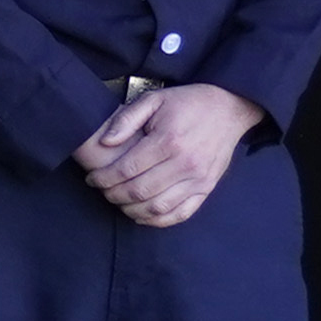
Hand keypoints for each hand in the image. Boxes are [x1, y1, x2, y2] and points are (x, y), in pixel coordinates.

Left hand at [72, 82, 259, 228]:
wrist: (228, 108)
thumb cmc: (187, 103)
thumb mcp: (153, 100)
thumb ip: (126, 119)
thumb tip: (105, 142)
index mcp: (168, 141)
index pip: (126, 169)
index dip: (103, 178)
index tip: (92, 179)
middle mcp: (185, 163)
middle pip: (139, 191)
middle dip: (113, 195)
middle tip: (102, 190)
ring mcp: (199, 178)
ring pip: (158, 207)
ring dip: (131, 209)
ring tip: (118, 201)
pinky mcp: (208, 187)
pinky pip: (181, 213)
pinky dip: (158, 220)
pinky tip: (141, 215)